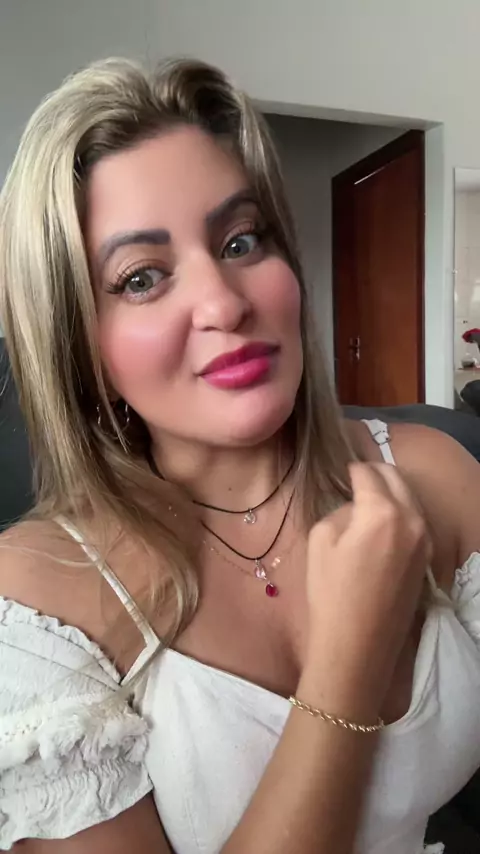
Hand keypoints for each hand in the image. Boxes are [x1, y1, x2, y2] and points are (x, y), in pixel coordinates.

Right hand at [303, 462, 429, 715]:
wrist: (358, 645)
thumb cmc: (331, 592)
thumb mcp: (321, 539)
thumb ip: (341, 511)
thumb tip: (355, 508)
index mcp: (382, 510)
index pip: (368, 473)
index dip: (351, 469)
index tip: (341, 472)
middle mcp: (412, 518)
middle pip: (396, 478)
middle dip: (375, 474)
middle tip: (355, 480)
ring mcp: (425, 539)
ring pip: (410, 498)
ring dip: (391, 492)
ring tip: (368, 501)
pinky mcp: (428, 557)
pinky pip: (415, 520)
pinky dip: (400, 513)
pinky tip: (381, 524)